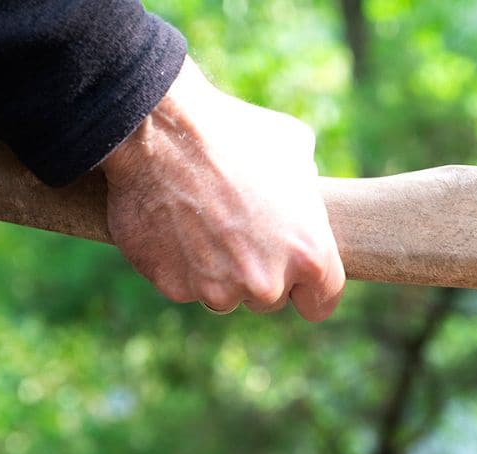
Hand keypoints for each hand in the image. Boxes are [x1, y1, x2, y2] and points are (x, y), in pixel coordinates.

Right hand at [100, 57, 344, 319]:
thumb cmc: (232, 131)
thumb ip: (308, 196)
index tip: (296, 278)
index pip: (321, 301)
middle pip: (271, 299)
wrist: (155, 128)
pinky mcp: (176, 288)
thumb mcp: (294, 149)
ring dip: (220, 272)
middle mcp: (267, 282)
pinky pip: (186, 286)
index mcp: (309, 254)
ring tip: (205, 221)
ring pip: (228, 296)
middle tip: (240, 229)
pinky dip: (181, 265)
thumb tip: (306, 206)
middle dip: (260, 272)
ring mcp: (220, 290)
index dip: (308, 288)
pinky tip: (175, 225)